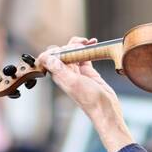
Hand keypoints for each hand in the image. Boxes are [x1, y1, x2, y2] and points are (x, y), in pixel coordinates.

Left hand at [39, 37, 133, 151]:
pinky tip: (94, 45)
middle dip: (72, 45)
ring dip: (80, 45)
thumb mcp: (74, 82)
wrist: (106, 109)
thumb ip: (60, 69)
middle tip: (83, 44)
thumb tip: (46, 57)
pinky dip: (88, 49)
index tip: (69, 48)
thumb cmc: (90, 100)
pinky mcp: (88, 72)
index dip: (58, 49)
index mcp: (59, 75)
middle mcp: (66, 73)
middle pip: (63, 52)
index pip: (51, 57)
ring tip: (89, 42)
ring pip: (74, 53)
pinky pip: (85, 57)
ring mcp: (77, 72)